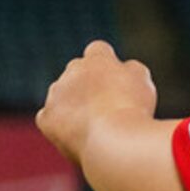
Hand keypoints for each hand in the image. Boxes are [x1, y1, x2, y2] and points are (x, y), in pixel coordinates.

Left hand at [37, 40, 156, 163]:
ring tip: (98, 124)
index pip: (99, 50)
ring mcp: (55, 94)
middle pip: (78, 71)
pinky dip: (62, 124)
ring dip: (75, 104)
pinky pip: (50, 118)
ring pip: (63, 95)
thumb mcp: (143, 82)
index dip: (108, 62)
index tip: (116, 75)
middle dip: (89, 83)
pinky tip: (79, 134)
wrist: (111, 140)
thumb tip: (124, 69)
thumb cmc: (132, 109)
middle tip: (109, 104)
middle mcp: (71, 71)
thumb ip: (131, 69)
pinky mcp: (46, 118)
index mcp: (96, 59)